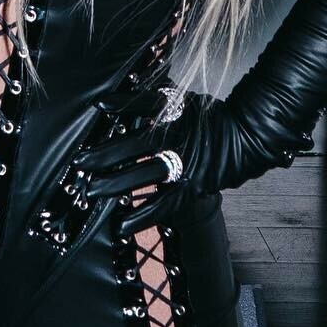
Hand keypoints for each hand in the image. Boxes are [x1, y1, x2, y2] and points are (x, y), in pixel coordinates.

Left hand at [73, 84, 299, 240]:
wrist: (248, 138)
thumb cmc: (210, 116)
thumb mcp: (180, 101)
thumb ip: (144, 101)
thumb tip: (106, 103)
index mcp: (174, 118)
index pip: (140, 112)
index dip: (119, 109)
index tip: (96, 110)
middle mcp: (176, 143)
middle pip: (133, 150)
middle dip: (103, 158)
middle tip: (79, 165)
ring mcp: (184, 167)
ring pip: (144, 178)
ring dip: (115, 186)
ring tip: (91, 194)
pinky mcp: (191, 188)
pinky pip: (162, 206)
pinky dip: (141, 217)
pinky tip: (122, 226)